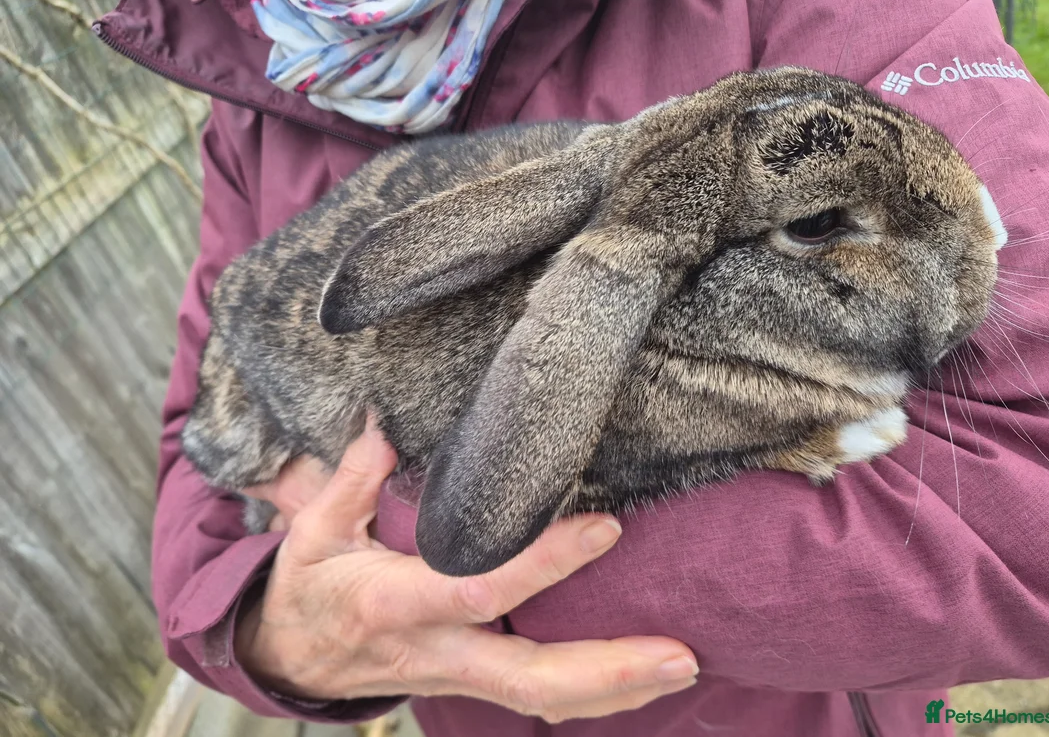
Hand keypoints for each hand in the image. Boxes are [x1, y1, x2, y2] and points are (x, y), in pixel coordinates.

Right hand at [235, 422, 698, 722]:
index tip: (604, 529)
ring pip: (540, 698)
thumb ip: (349, 481)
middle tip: (680, 655)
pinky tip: (641, 676)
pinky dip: (593, 692)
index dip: (540, 564)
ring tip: (682, 664)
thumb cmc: (309, 588)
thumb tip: (383, 426)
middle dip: (606, 670)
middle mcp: (436, 650)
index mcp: (393, 604)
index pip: (476, 587)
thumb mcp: (311, 532)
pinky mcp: (470, 682)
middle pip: (527, 678)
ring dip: (615, 689)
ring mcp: (457, 675)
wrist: (289, 659)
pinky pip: (535, 696)